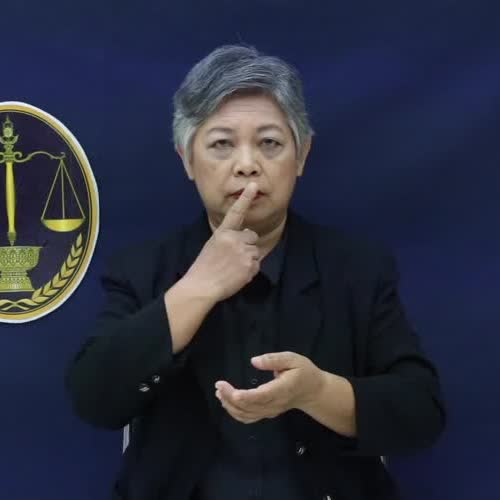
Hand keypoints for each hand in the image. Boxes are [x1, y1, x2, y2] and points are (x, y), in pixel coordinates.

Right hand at [183, 182, 260, 302]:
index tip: (253, 185)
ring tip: (233, 268)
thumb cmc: (204, 267)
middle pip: (252, 237)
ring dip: (248, 260)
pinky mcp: (249, 265)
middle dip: (247, 245)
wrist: (201, 286)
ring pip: (255, 252)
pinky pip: (256, 266)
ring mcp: (243, 252)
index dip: (245, 198)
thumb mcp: (212, 245)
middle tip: (234, 258)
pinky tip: (237, 276)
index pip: (236, 212)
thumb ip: (228, 239)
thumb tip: (243, 238)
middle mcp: (234, 239)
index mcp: (223, 232)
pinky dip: (249, 272)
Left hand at [214, 352, 325, 423]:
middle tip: (218, 385)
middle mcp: (274, 404)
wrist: (313, 392)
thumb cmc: (304, 372)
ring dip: (230, 406)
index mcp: (282, 390)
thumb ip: (274, 360)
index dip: (243, 396)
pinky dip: (235, 413)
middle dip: (230, 398)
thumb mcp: (293, 359)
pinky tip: (227, 402)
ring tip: (220, 392)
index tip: (227, 388)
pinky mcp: (267, 413)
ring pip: (247, 415)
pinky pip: (249, 418)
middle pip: (249, 407)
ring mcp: (270, 411)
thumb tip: (254, 361)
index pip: (260, 397)